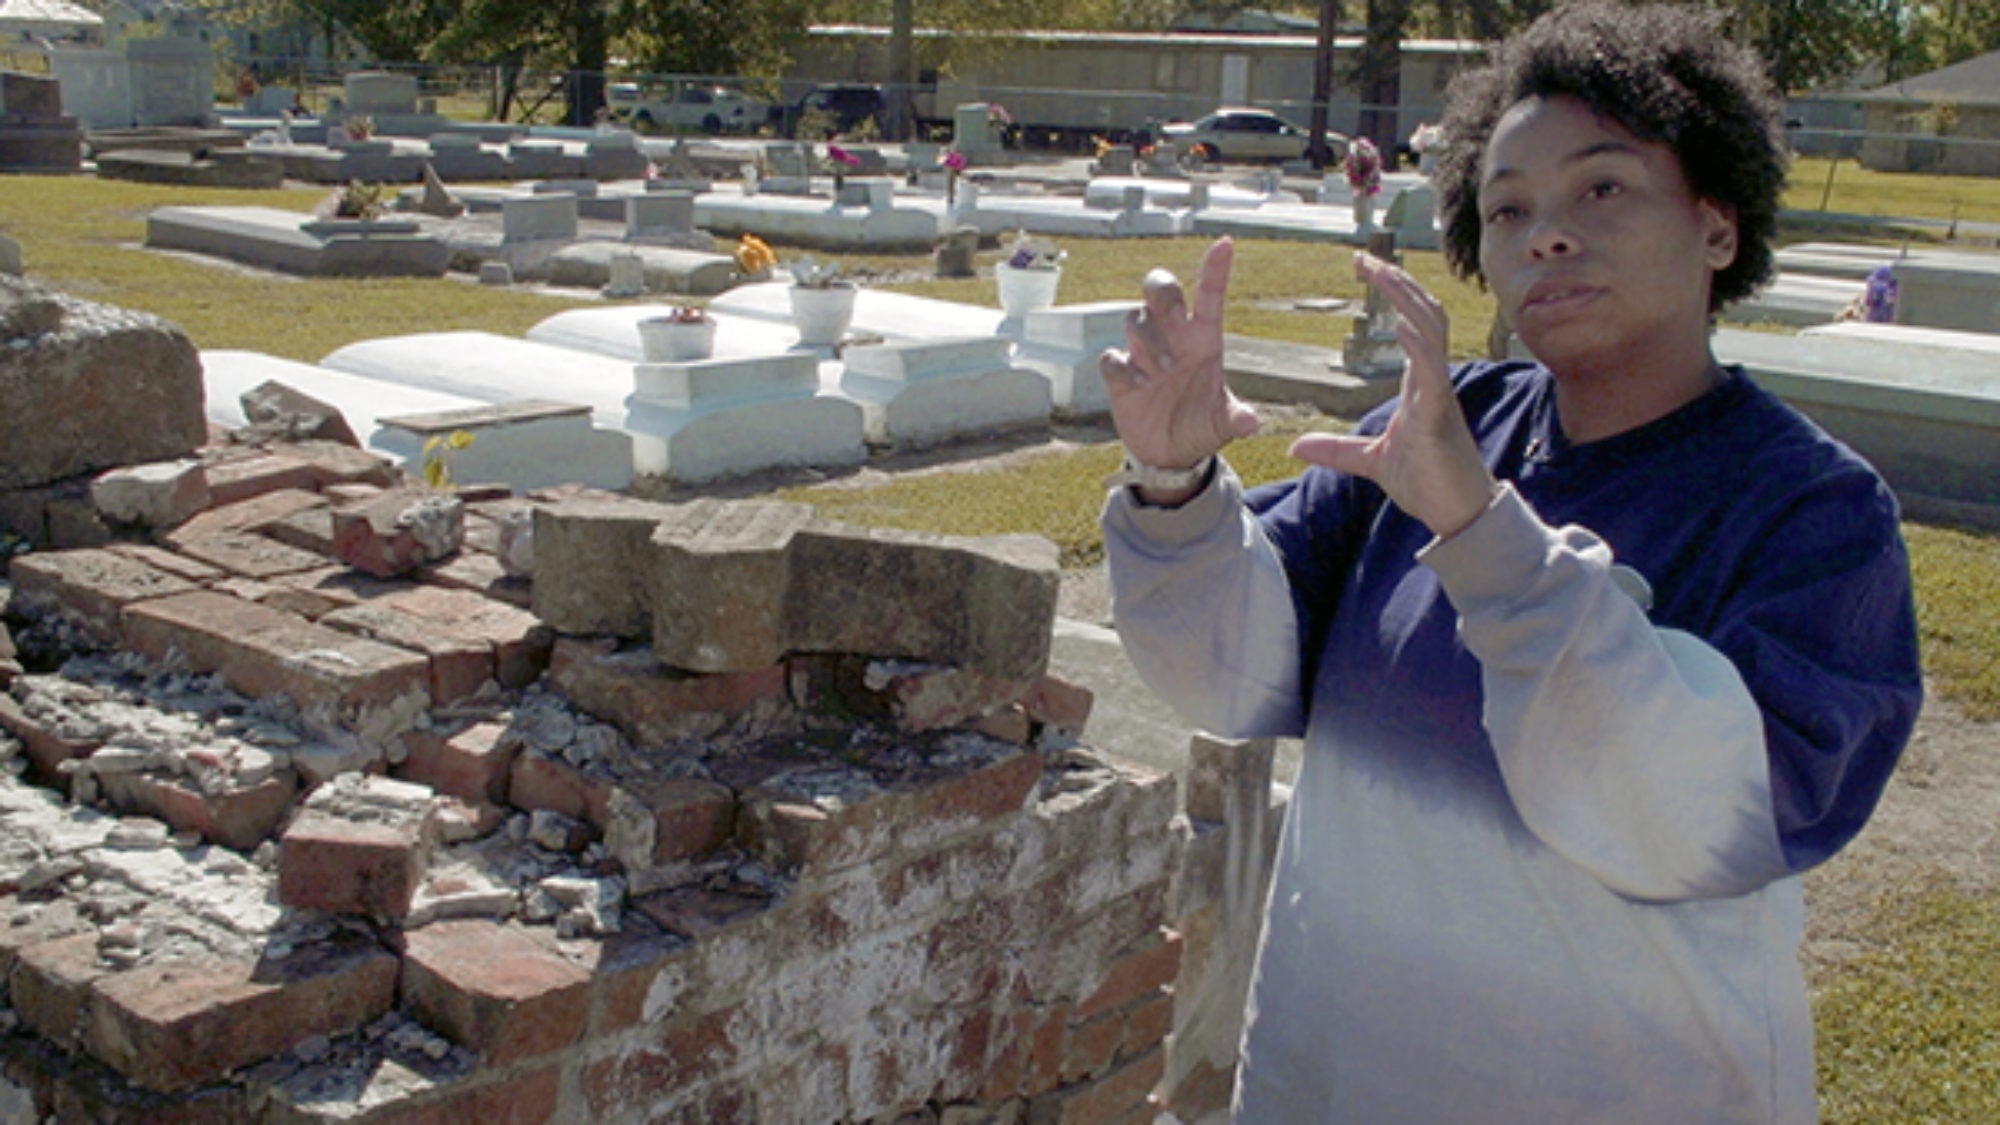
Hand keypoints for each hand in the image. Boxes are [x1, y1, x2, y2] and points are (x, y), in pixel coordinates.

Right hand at [1099, 237, 1260, 472]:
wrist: (1170, 455)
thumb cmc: (1200, 426)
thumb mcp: (1223, 424)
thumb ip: (1237, 420)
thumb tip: (1251, 423)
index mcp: (1203, 340)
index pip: (1209, 295)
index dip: (1215, 268)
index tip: (1225, 244)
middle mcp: (1172, 339)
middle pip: (1160, 290)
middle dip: (1164, 290)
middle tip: (1175, 315)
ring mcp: (1143, 354)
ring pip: (1135, 318)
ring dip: (1150, 339)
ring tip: (1165, 371)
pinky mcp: (1120, 376)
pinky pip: (1111, 357)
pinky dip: (1123, 367)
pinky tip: (1141, 385)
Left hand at [1290, 252, 1496, 538]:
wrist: (1458, 514)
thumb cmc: (1427, 484)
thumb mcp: (1370, 462)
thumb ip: (1336, 450)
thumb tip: (1296, 446)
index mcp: (1419, 384)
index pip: (1410, 322)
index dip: (1392, 291)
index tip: (1364, 267)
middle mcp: (1432, 380)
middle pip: (1422, 314)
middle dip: (1396, 282)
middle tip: (1364, 257)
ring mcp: (1439, 394)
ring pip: (1431, 330)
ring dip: (1406, 299)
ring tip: (1381, 272)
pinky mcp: (1440, 415)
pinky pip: (1431, 370)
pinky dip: (1417, 344)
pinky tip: (1399, 324)